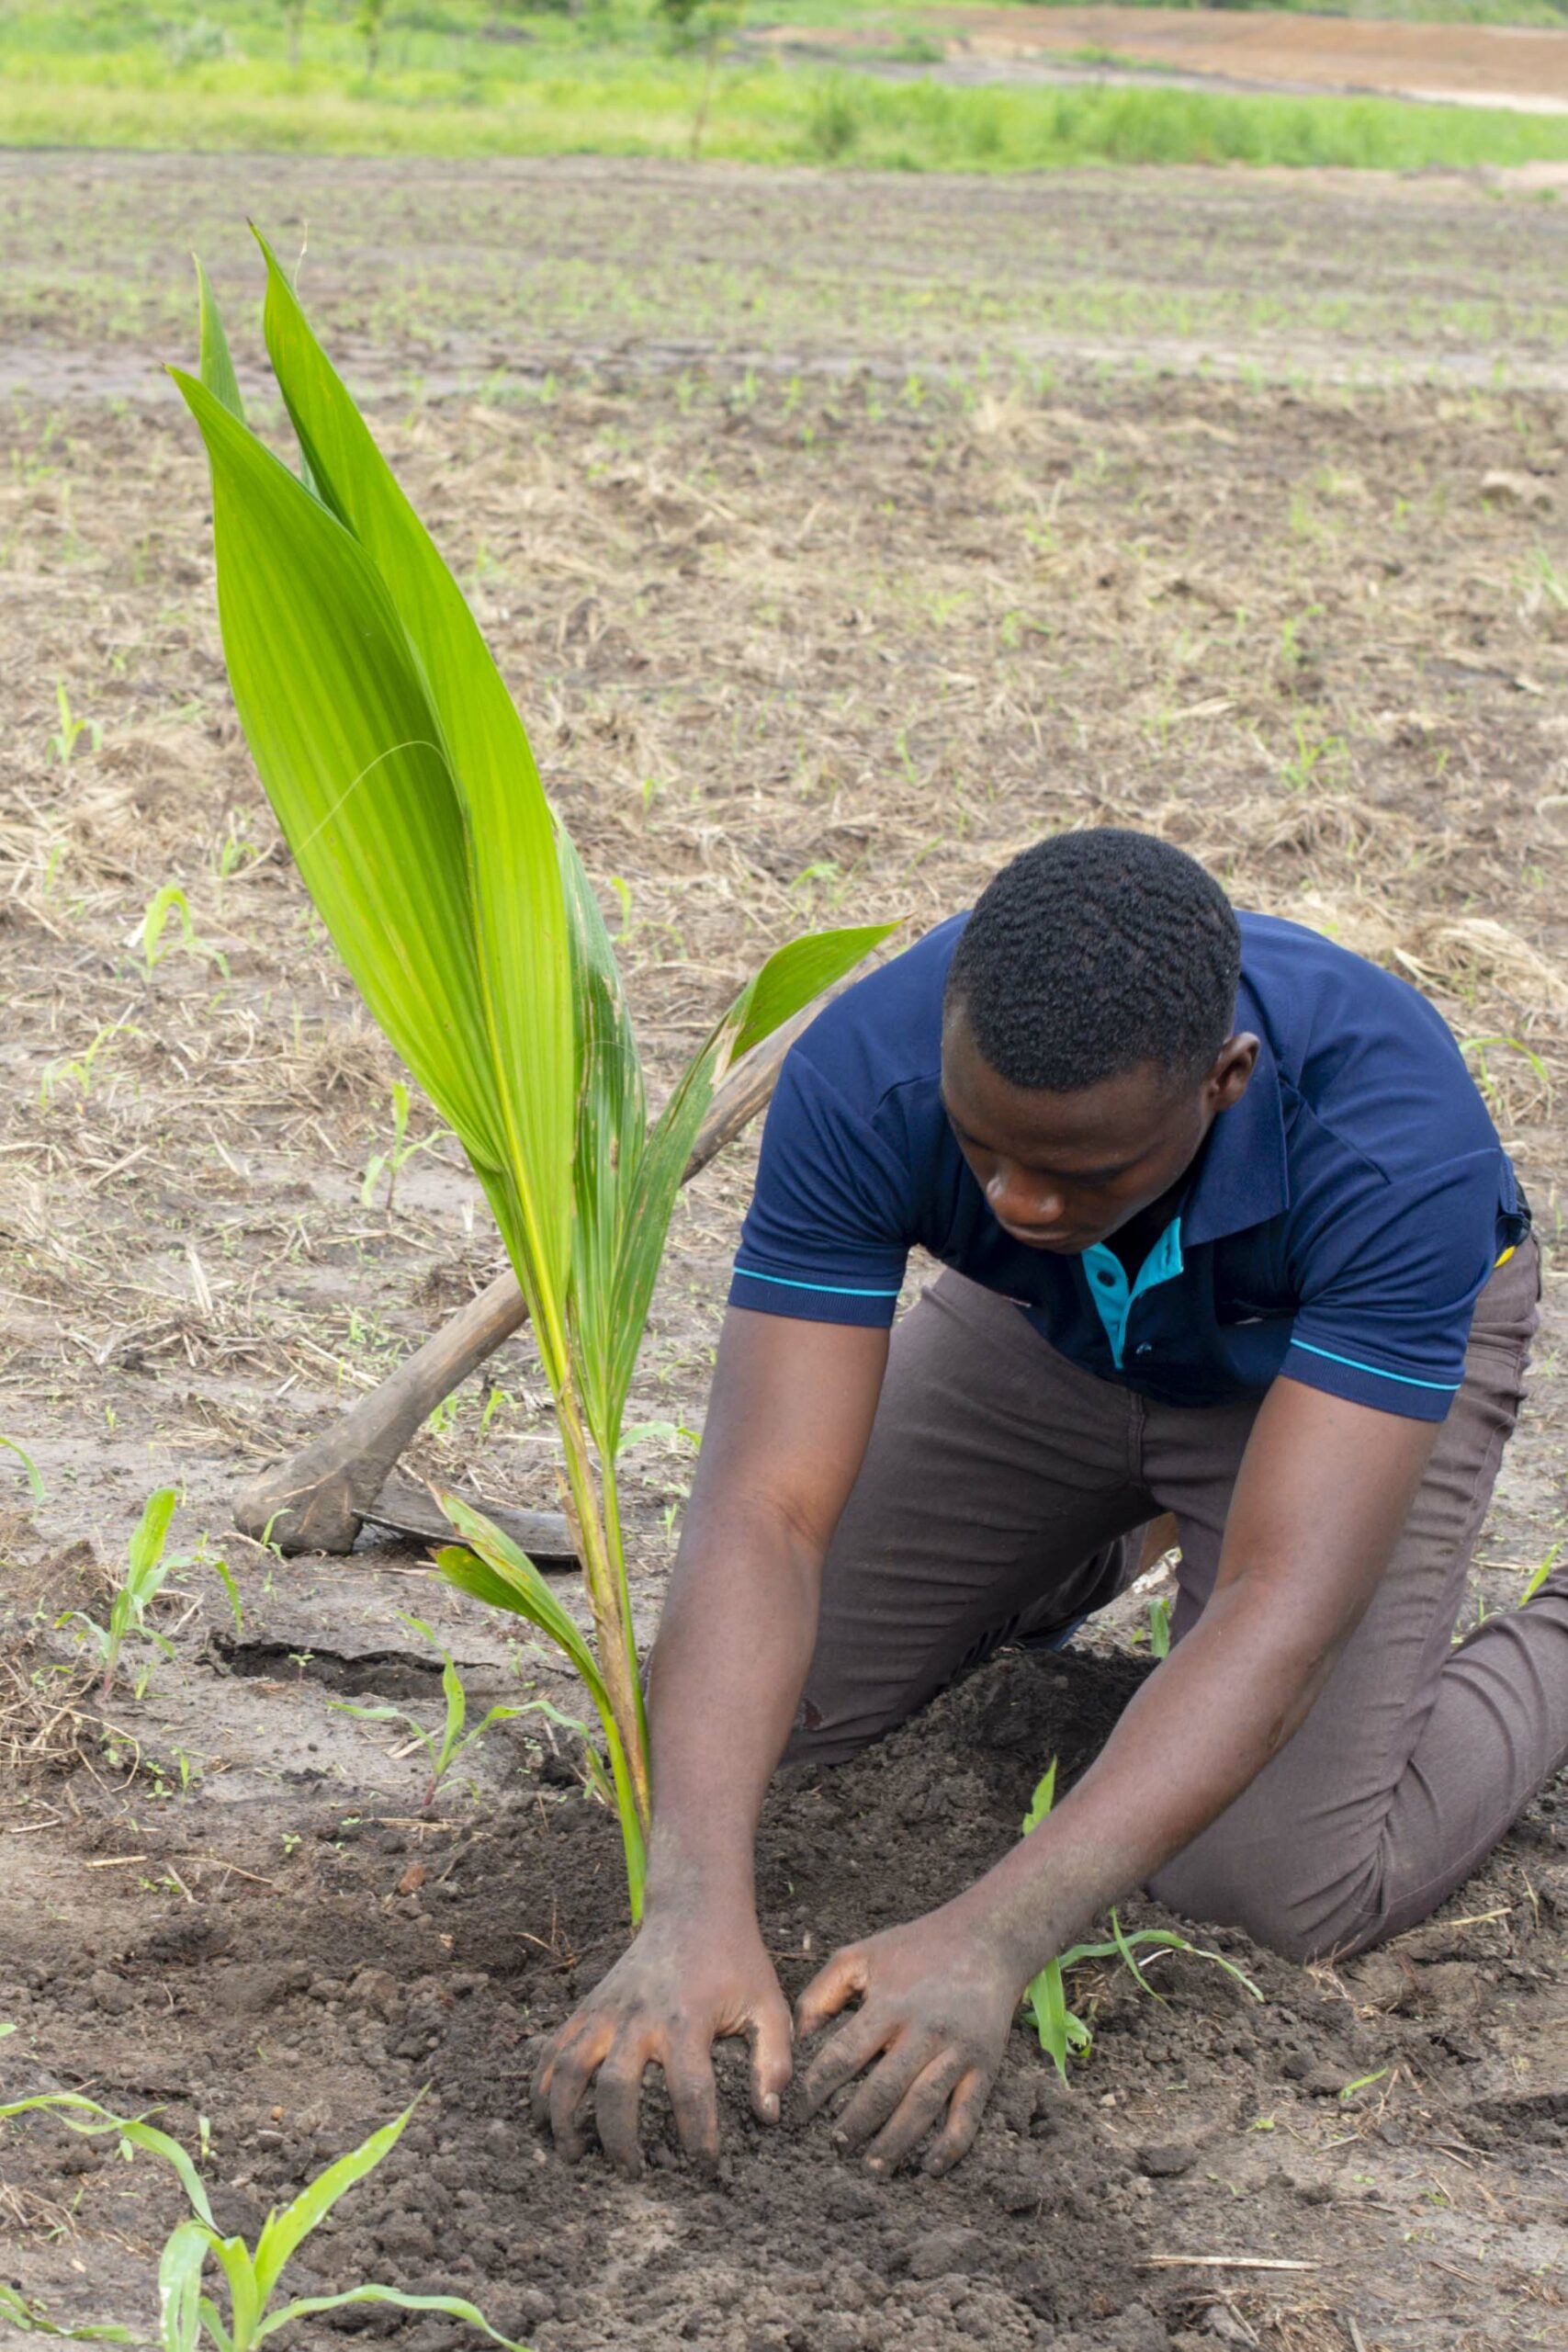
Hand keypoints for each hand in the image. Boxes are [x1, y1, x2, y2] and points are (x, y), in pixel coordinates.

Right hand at [530, 1905, 792, 2177]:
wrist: (694, 1909)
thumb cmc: (736, 1963)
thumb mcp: (769, 2005)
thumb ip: (774, 2061)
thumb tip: (769, 2116)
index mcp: (687, 2020)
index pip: (690, 2091)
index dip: (698, 2136)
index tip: (705, 2166)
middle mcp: (640, 2016)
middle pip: (616, 2088)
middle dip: (619, 2139)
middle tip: (632, 2174)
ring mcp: (607, 2010)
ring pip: (571, 2068)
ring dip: (565, 2116)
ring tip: (574, 2156)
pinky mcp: (590, 2006)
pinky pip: (554, 2048)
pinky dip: (543, 2083)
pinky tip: (543, 2116)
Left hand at [796, 1906, 1018, 2175]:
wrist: (986, 1940)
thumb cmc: (915, 1948)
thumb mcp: (860, 1955)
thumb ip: (822, 1993)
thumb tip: (797, 2040)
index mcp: (890, 2004)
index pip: (844, 2055)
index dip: (817, 2088)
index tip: (799, 2112)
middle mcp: (924, 2031)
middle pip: (883, 2090)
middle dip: (854, 2124)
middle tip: (834, 2146)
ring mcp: (957, 2052)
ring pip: (922, 2108)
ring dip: (895, 2142)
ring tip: (871, 2166)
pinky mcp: (985, 2067)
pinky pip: (968, 2115)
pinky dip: (950, 2147)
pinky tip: (930, 2168)